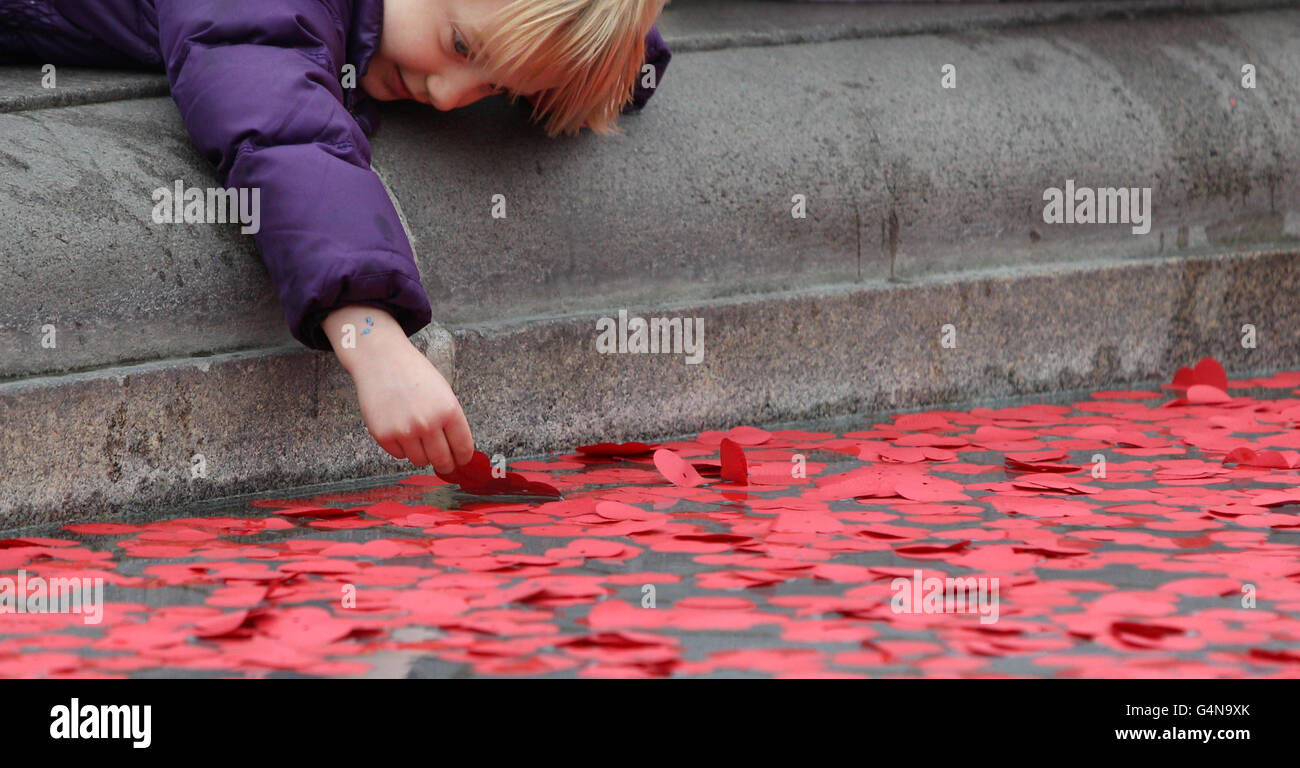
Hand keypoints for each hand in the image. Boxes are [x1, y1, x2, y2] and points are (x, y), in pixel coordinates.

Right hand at [323, 306, 473, 471]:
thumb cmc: (415, 374)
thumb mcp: (443, 393)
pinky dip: (402, 448)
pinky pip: (399, 455)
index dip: (463, 458)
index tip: (461, 461)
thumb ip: (451, 421)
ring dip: (422, 454)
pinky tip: (400, 429)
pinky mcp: (384, 435)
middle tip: (444, 464)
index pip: (463, 448)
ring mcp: (405, 431)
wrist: (382, 361)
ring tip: (418, 437)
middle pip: (442, 461)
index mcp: (449, 411)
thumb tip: (457, 450)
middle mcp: (428, 423)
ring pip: (420, 461)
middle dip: (445, 465)